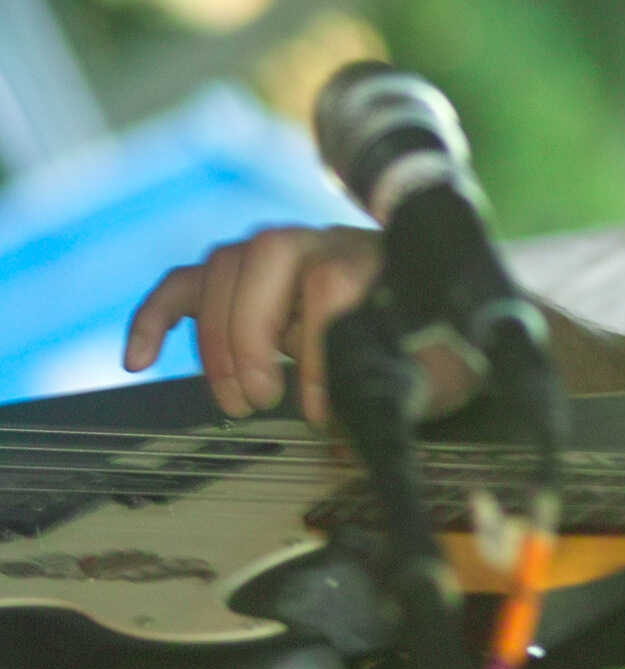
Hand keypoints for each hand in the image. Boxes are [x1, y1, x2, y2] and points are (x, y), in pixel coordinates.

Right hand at [124, 224, 474, 427]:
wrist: (441, 326)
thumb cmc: (439, 349)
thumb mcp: (441, 368)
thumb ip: (409, 383)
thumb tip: (349, 427)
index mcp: (377, 258)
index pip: (329, 284)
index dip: (313, 354)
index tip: (315, 413)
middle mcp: (323, 240)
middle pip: (267, 253)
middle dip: (252, 335)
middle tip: (260, 402)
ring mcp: (278, 254)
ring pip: (224, 266)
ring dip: (219, 338)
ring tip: (238, 403)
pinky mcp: (243, 279)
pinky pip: (187, 285)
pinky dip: (157, 317)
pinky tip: (138, 359)